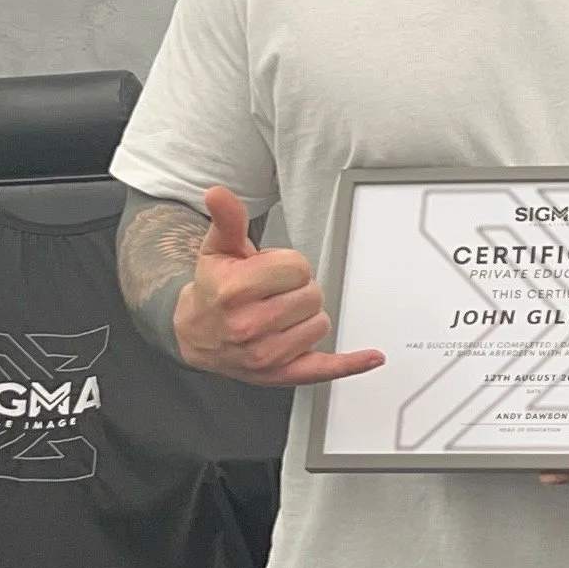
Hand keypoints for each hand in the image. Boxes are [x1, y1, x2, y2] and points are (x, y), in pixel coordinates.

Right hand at [173, 188, 384, 387]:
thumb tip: (218, 193)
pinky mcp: (282, 373)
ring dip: (306, 316)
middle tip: (272, 294)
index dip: (287, 265)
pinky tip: (372, 357)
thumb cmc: (213, 291)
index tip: (269, 271)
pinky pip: (326, 369)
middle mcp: (249, 326)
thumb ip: (227, 219)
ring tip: (278, 315)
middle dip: (297, 289)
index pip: (297, 267)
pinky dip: (352, 363)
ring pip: (321, 323)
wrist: (196, 334)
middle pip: (312, 295)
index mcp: (236, 291)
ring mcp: (266, 354)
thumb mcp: (217, 250)